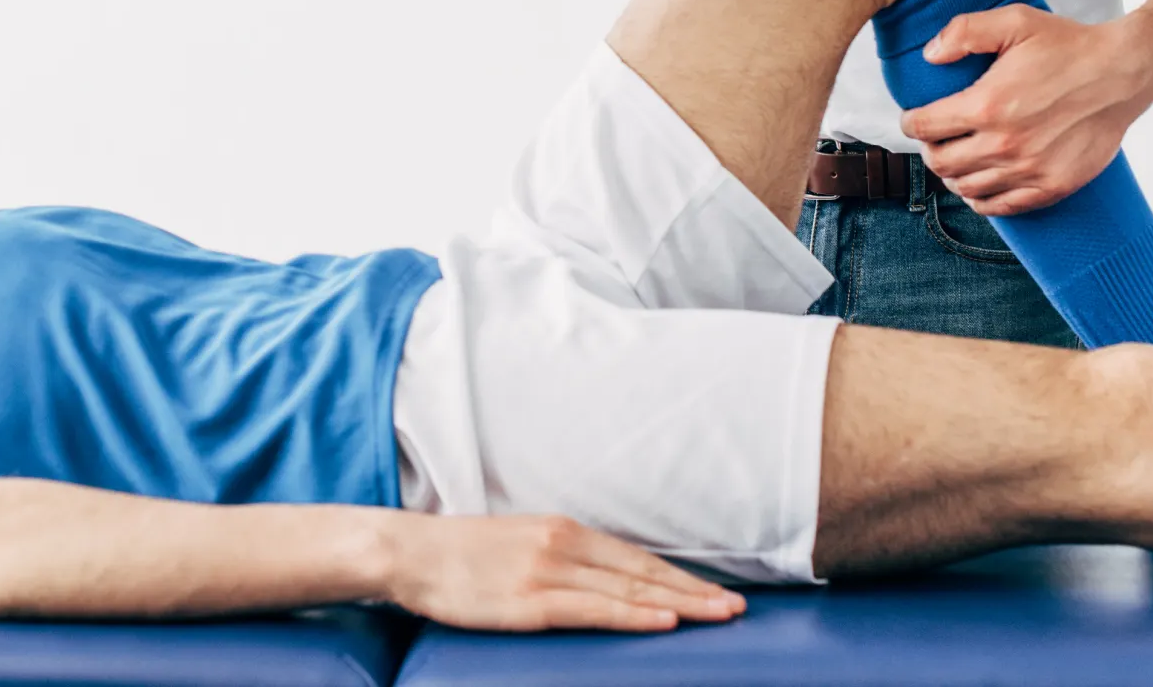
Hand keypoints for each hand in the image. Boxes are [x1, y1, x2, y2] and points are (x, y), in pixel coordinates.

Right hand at [385, 511, 745, 633]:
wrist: (415, 553)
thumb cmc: (466, 554)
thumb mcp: (524, 542)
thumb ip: (564, 556)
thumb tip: (601, 577)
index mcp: (567, 530)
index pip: (638, 558)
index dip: (680, 576)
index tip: (715, 589)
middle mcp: (567, 546)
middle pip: (644, 573)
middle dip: (694, 591)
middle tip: (737, 606)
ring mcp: (550, 572)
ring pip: (629, 592)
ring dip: (680, 605)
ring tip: (717, 615)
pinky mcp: (530, 602)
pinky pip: (594, 611)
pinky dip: (634, 616)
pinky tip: (663, 621)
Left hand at [899, 5, 1152, 215]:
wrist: (1122, 72)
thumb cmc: (1068, 44)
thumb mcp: (1015, 21)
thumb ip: (965, 32)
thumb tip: (929, 55)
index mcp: (988, 104)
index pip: (926, 127)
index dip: (911, 122)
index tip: (913, 118)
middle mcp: (1005, 144)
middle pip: (941, 163)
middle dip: (929, 150)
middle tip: (934, 138)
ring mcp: (1029, 170)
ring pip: (967, 188)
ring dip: (952, 175)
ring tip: (955, 158)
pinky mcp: (1052, 186)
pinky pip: (1002, 207)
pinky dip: (981, 199)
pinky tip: (978, 186)